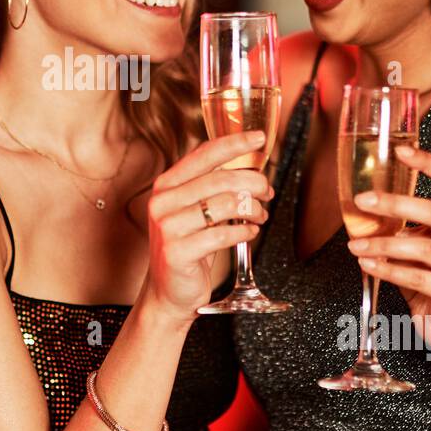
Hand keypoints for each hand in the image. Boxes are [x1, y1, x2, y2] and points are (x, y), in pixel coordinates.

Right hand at [144, 131, 271, 318]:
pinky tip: (250, 232)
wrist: (168, 293)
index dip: (233, 144)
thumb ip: (211, 188)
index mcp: (166, 185)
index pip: (203, 155)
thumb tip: (251, 169)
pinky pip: (223, 234)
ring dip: (253, 209)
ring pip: (225, 205)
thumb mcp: (194, 212)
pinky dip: (245, 232)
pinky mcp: (177, 252)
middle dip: (253, 183)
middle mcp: (162, 202)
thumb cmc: (188, 247)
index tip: (260, 138)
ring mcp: (168, 227)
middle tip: (267, 192)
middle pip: (220, 179)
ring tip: (260, 216)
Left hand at [345, 144, 430, 346]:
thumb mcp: (415, 245)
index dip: (429, 164)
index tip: (400, 150)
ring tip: (356, 245)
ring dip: (384, 244)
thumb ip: (399, 226)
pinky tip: (368, 265)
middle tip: (364, 200)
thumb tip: (361, 207)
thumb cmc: (429, 278)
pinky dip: (389, 270)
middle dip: (396, 204)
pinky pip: (420, 279)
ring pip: (425, 248)